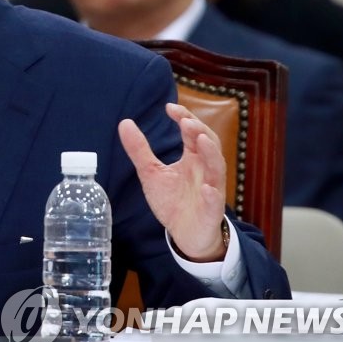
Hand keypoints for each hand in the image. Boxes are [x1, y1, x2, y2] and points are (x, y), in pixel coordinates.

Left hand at [119, 103, 226, 261]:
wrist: (185, 234)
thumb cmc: (173, 201)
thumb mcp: (151, 172)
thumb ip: (140, 149)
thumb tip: (125, 122)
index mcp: (193, 158)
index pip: (193, 132)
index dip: (185, 117)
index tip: (169, 107)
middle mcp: (205, 170)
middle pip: (209, 144)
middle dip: (199, 130)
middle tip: (185, 120)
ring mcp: (211, 189)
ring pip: (217, 168)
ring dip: (210, 153)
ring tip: (200, 140)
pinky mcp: (211, 211)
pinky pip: (215, 202)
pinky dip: (212, 194)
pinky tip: (207, 188)